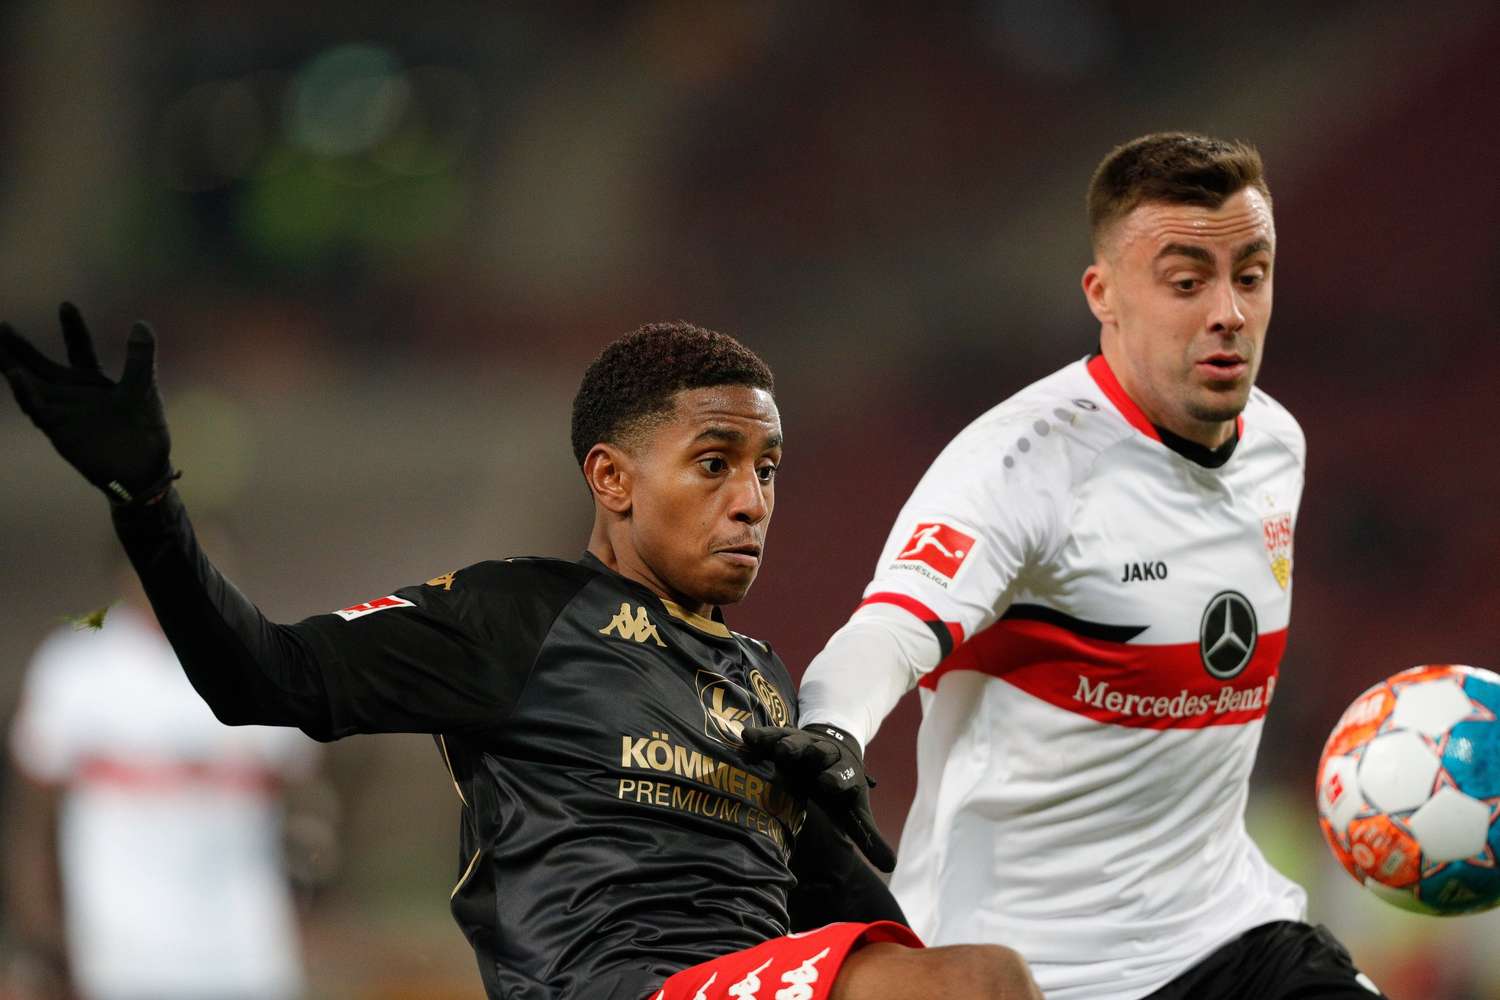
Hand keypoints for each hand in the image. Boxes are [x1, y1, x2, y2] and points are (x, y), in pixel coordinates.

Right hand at [0, 303, 175, 503]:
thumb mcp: (143, 387)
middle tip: (1, 325)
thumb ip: (140, 357)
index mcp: (93, 381)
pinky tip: (15, 376)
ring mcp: (62, 411)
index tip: (66, 304)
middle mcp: (73, 394)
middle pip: (39, 364)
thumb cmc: (144, 431)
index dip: (73, 329)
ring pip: (29, 384)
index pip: (79, 349)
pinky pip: (37, 409)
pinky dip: (26, 394)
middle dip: (20, 346)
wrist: (143, 468)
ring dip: (12, 364)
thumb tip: (141, 323)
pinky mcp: (58, 429)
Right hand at [742, 723, 895, 871]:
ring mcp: (804, 744)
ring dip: (788, 744)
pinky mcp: (783, 738)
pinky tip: (746, 737)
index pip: (843, 776)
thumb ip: (869, 837)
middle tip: (804, 756)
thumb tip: (891, 867)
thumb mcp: (853, 811)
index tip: (828, 784)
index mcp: (844, 773)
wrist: (832, 748)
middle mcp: (825, 755)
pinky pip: (772, 735)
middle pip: (821, 753)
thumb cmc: (840, 790)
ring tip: (780, 749)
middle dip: (813, 754)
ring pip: (797, 741)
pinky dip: (761, 737)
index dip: (836, 779)